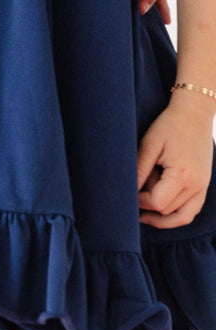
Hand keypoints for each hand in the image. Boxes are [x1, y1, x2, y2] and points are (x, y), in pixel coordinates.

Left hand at [137, 93, 214, 227]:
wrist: (195, 112)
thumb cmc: (169, 126)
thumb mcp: (149, 145)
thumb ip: (138, 171)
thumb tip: (126, 193)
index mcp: (182, 174)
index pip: (157, 203)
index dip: (140, 202)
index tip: (131, 190)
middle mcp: (197, 184)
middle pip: (166, 211)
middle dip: (149, 205)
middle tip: (140, 188)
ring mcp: (203, 185)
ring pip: (180, 217)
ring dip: (161, 214)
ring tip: (144, 208)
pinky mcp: (203, 185)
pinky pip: (191, 211)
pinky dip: (175, 216)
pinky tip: (158, 210)